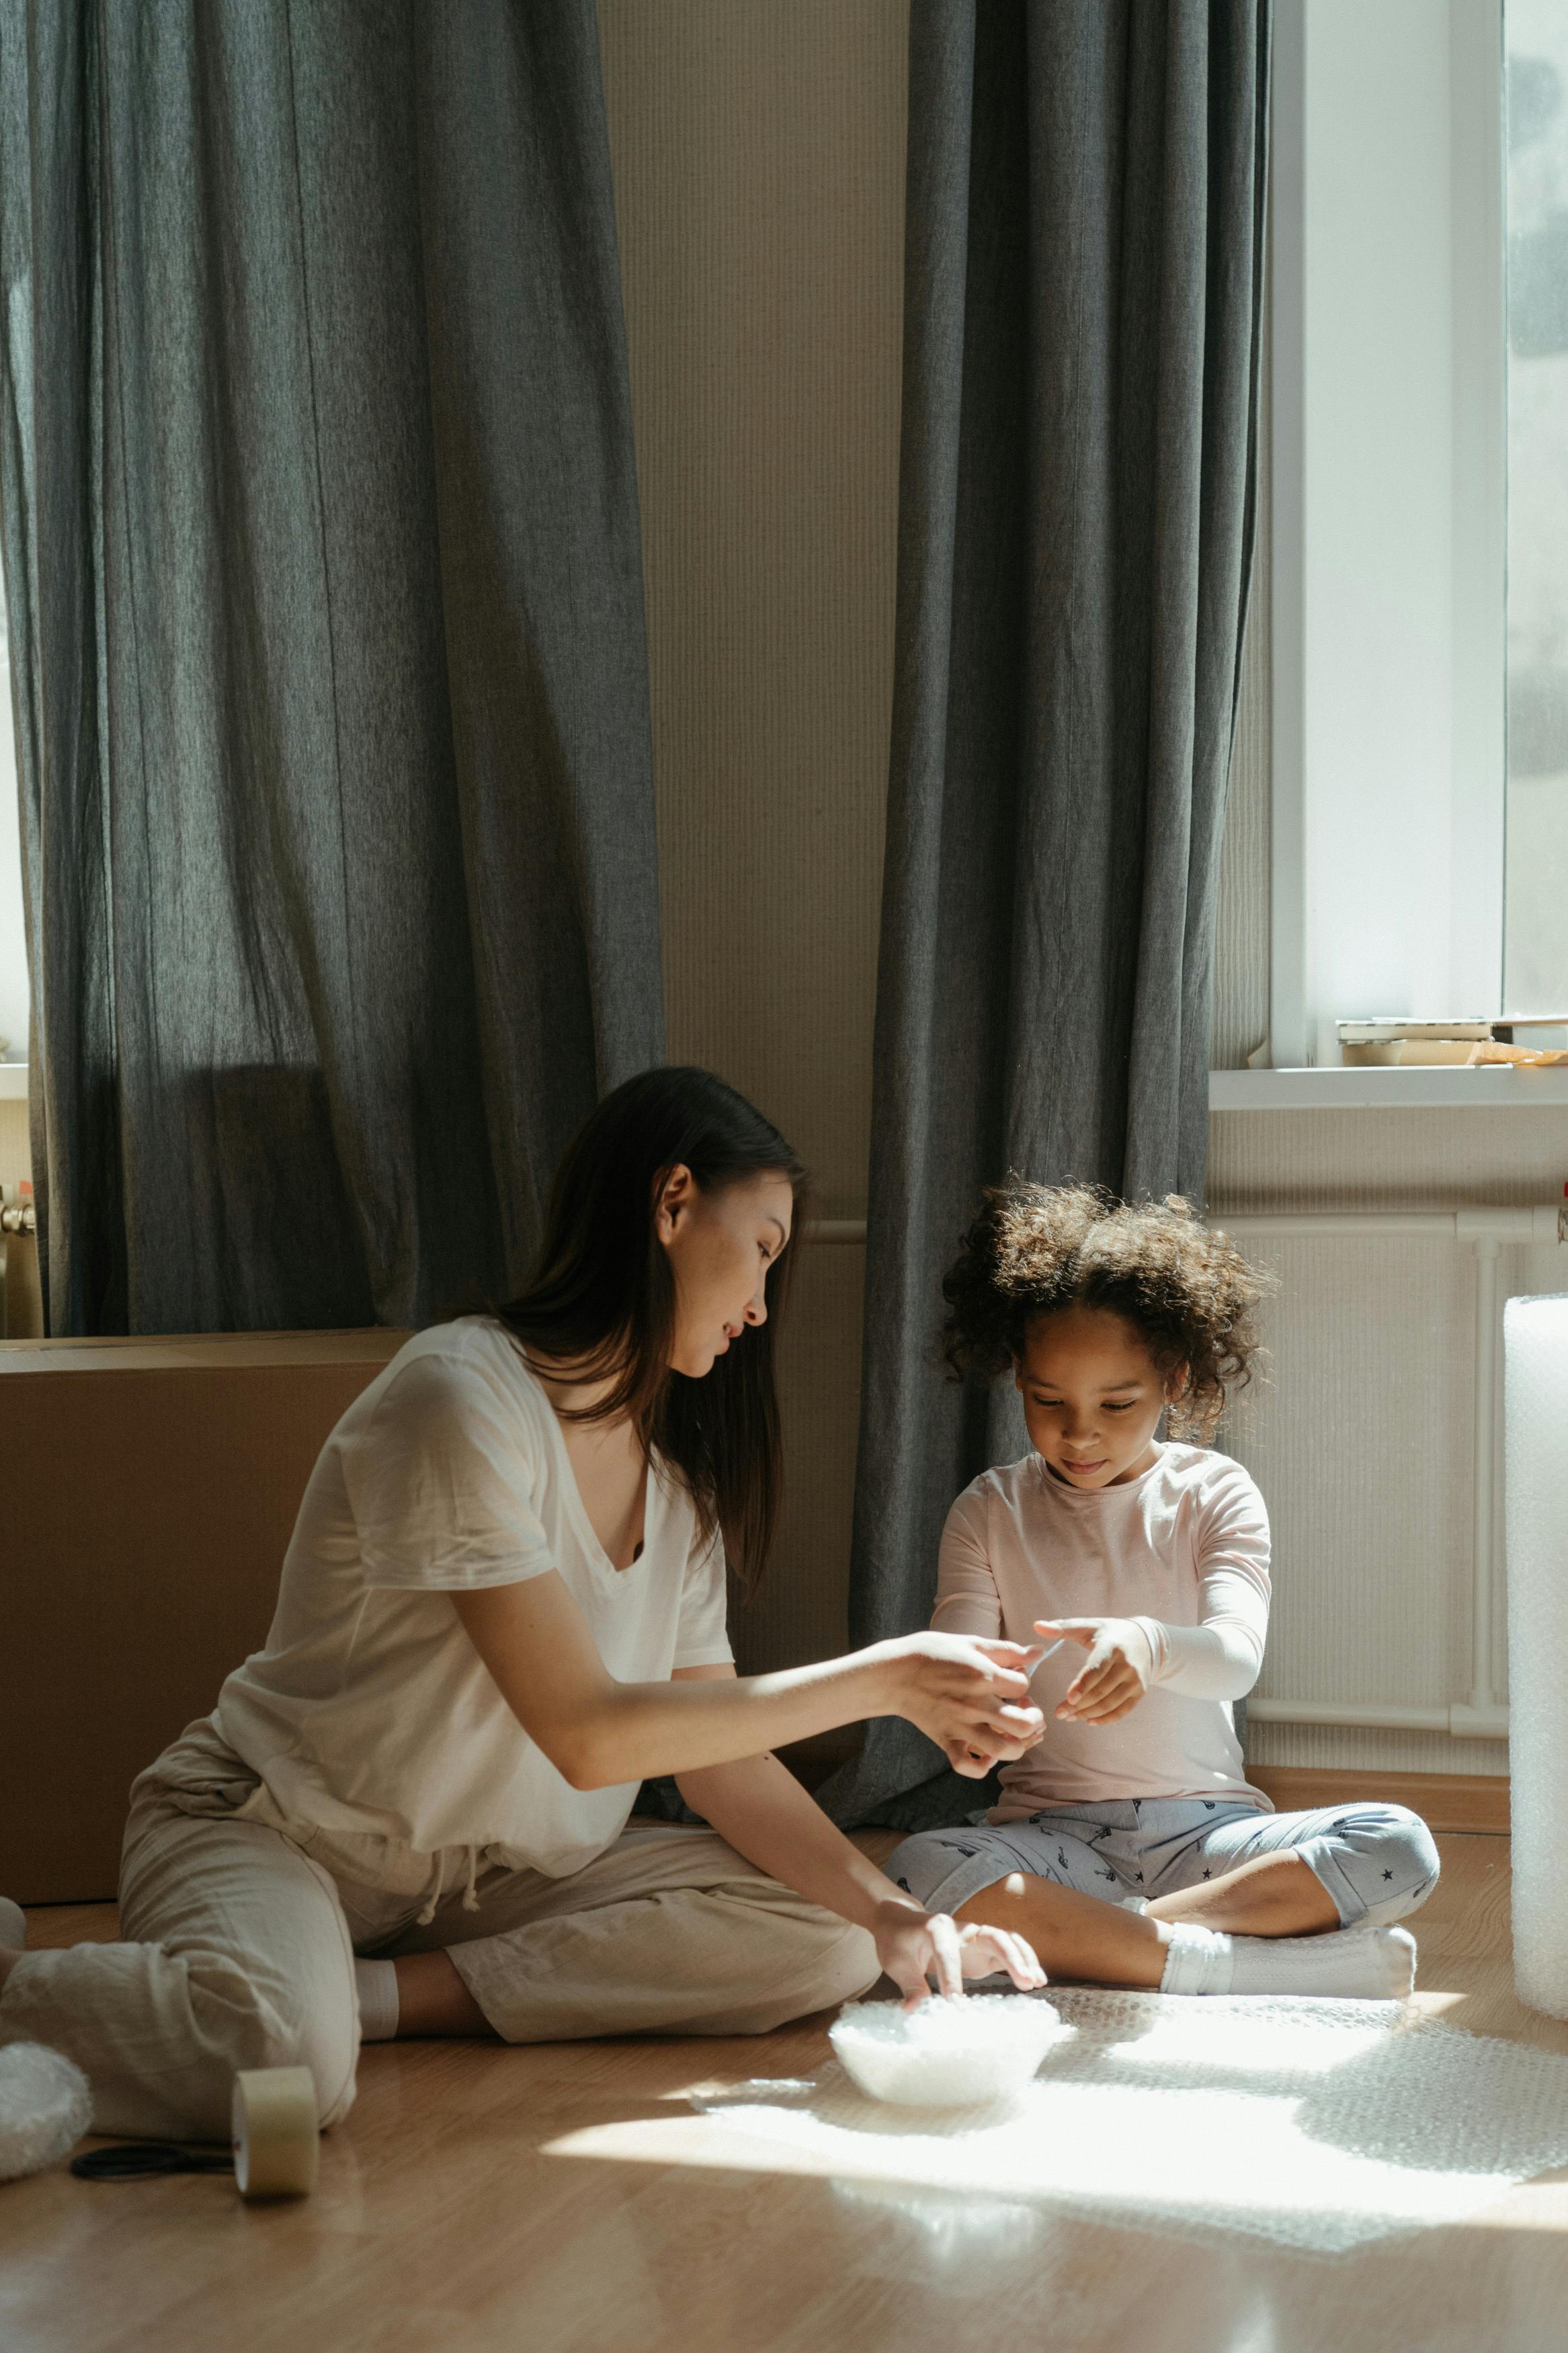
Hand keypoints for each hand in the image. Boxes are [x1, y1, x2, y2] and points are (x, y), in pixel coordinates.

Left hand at [872, 1899, 1047, 2007]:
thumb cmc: (897, 1940)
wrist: (900, 1922)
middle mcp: (962, 1929)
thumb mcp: (896, 1961)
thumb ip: (909, 1985)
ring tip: (1037, 1982)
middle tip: (1026, 1982)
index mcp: (936, 1927)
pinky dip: (1022, 1963)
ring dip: (1024, 1959)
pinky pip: (1007, 1952)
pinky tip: (1035, 1980)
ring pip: (1006, 1941)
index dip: (952, 1978)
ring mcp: (974, 1938)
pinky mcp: (982, 1950)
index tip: (955, 2005)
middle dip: (1011, 1958)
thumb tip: (914, 2010)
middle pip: (992, 1936)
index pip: (948, 1953)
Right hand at [881, 1632, 1045, 1776]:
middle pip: (1024, 1725)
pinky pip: (968, 1766)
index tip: (1012, 1681)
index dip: (1023, 1684)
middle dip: (1033, 1720)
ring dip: (1015, 1746)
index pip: (1023, 1686)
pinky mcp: (946, 1741)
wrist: (894, 1673)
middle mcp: (975, 1703)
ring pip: (1003, 1750)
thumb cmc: (932, 1652)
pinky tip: (985, 1752)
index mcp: (983, 1675)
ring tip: (1010, 1735)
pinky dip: (981, 1765)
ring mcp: (960, 1725)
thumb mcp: (970, 1642)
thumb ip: (1006, 1650)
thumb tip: (1038, 1651)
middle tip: (1024, 1713)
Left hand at [1036, 1617, 1154, 1723]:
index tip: (1068, 1698)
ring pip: (1110, 1704)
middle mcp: (1126, 1665)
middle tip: (1059, 1713)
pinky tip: (1089, 1721)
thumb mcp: (1089, 1626)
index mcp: (1112, 1646)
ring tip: (1069, 1717)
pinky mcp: (1139, 1691)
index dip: (1083, 1685)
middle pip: (1101, 1691)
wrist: (1146, 1641)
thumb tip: (1036, 1626)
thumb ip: (1063, 1626)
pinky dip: (1105, 1719)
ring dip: (1088, 1713)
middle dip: (1079, 1705)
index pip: (1096, 1669)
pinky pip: (1122, 1711)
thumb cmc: (1110, 1632)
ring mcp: (1135, 1680)